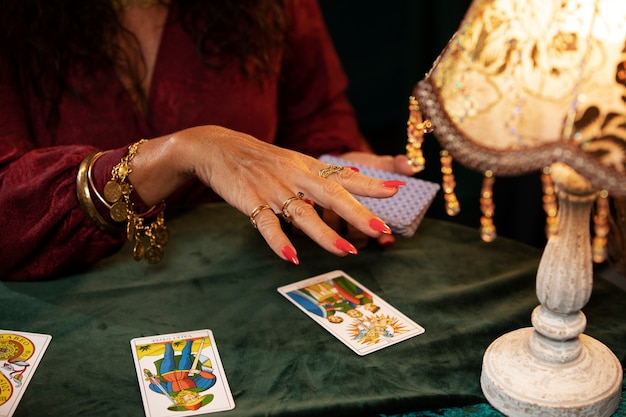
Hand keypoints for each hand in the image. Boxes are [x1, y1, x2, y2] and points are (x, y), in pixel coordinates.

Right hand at [127, 126, 403, 263]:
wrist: (217, 147)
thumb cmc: (260, 159)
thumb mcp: (293, 160)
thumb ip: (321, 174)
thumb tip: (352, 178)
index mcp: (307, 166)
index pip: (343, 175)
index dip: (370, 184)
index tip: (397, 189)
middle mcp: (295, 176)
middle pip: (331, 195)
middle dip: (357, 212)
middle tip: (381, 228)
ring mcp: (274, 190)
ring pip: (303, 214)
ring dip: (325, 234)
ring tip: (347, 251)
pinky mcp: (251, 203)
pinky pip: (267, 225)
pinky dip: (279, 241)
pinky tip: (291, 258)